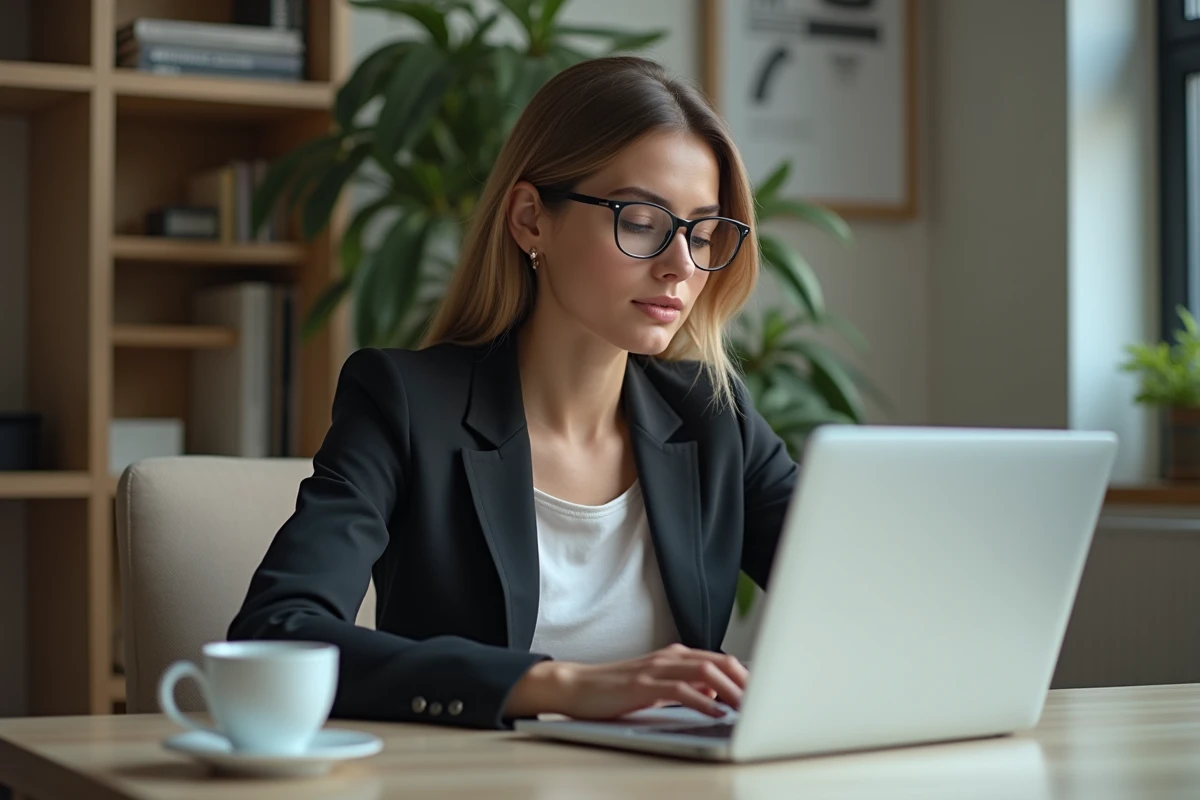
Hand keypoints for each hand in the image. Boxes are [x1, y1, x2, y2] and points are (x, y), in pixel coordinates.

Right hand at [505, 643, 748, 720]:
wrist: (577, 686)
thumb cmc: (616, 690)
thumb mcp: (658, 687)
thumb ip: (687, 687)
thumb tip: (718, 695)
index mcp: (675, 656)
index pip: (720, 660)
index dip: (745, 676)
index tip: (763, 693)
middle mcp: (669, 657)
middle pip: (719, 662)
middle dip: (745, 681)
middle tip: (764, 701)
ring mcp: (655, 668)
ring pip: (705, 672)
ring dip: (730, 690)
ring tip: (747, 708)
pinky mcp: (642, 684)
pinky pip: (680, 689)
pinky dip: (702, 701)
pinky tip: (715, 713)